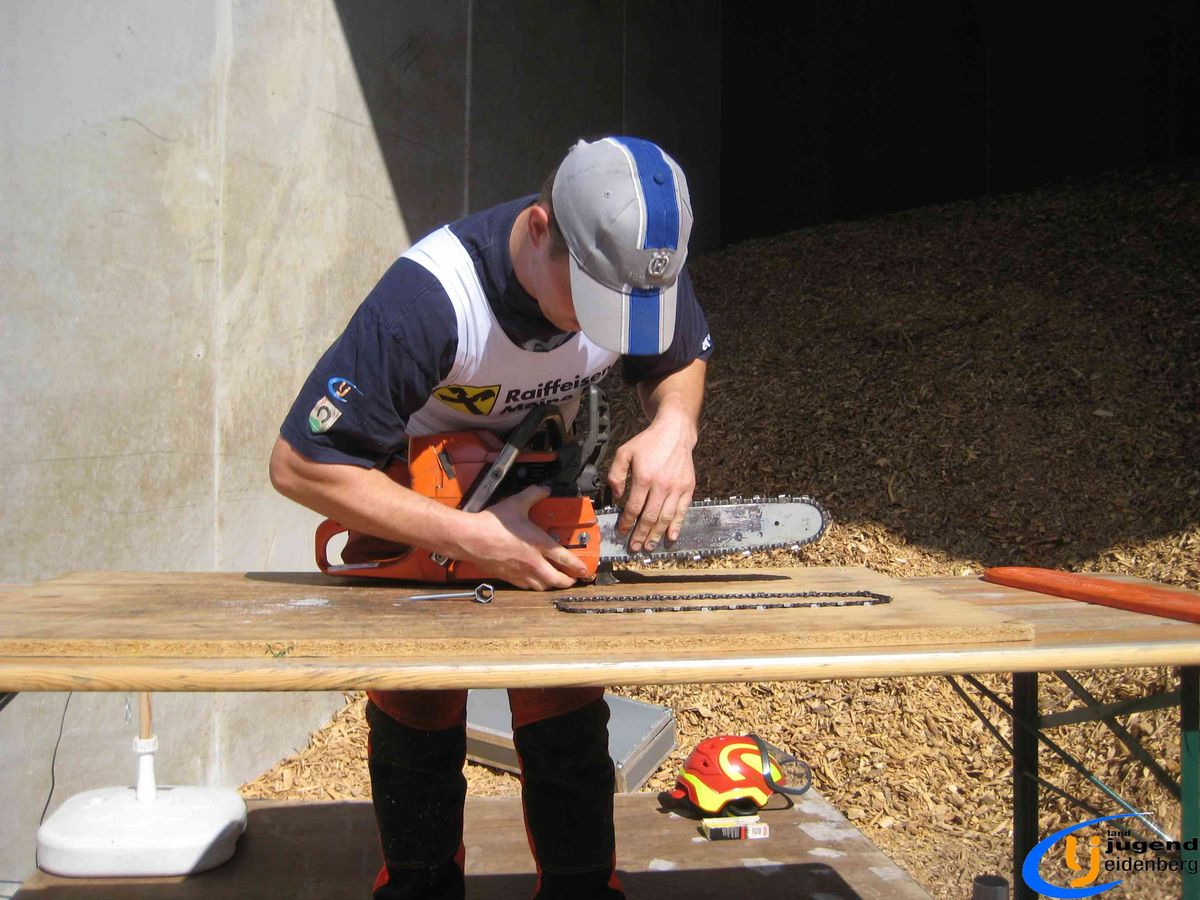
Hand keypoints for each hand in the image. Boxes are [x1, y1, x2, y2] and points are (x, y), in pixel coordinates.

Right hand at [462, 486, 588, 589]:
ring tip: (556, 581)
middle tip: (573, 579)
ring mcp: (520, 572)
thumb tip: (543, 490)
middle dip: (568, 581)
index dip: (578, 566)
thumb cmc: (492, 525)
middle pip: (556, 579)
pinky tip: (534, 581)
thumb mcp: (516, 503)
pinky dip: (534, 585)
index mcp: (538, 544)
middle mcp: (532, 562)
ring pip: (542, 586)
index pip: (565, 558)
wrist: (470, 539)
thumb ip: (533, 495)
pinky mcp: (508, 577)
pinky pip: (526, 586)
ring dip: (551, 585)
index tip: (585, 570)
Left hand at [606, 416, 696, 553]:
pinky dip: (677, 526)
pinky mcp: (688, 488)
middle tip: (634, 547)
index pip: (634, 508)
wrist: (674, 432)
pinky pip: (682, 511)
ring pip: (666, 518)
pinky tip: (671, 537)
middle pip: (649, 517)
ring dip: (656, 535)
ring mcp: (677, 488)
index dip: (627, 522)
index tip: (622, 531)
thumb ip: (616, 475)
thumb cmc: (648, 443)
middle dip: (640, 535)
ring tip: (649, 546)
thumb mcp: (625, 452)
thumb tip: (616, 497)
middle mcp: (661, 485)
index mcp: (644, 478)